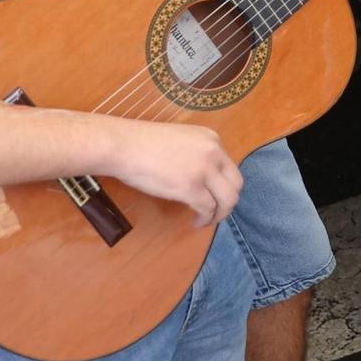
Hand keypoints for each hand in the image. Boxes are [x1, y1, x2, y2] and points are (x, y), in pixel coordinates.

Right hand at [100, 119, 242, 226]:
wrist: (124, 145)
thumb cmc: (142, 143)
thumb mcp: (180, 141)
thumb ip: (196, 155)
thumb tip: (201, 178)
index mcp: (211, 139)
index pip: (230, 167)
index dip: (223, 186)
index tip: (213, 196)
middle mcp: (214, 152)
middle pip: (236, 184)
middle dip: (227, 202)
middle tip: (214, 212)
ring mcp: (203, 169)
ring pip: (227, 200)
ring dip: (219, 215)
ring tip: (206, 220)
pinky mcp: (190, 187)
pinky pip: (208, 209)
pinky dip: (204, 219)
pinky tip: (195, 222)